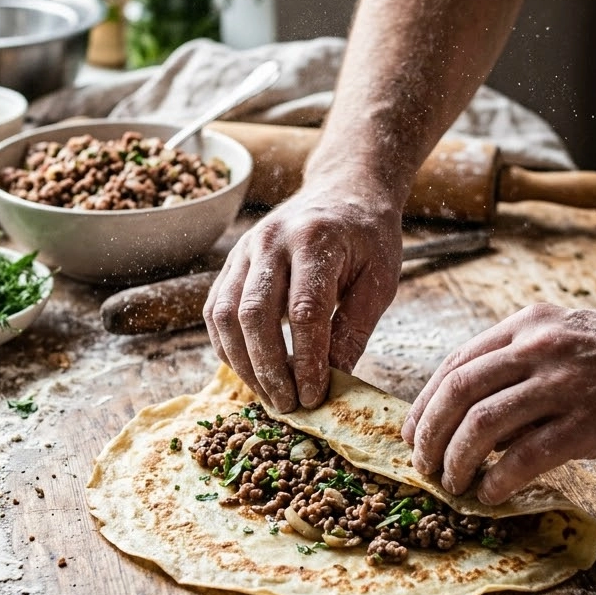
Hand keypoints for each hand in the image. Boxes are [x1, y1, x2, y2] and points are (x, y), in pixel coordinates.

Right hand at [204, 181, 402, 411]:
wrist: (344, 189)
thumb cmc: (368, 237)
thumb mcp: (379, 280)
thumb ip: (354, 329)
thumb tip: (332, 381)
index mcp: (315, 241)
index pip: (304, 311)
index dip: (306, 360)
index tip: (314, 395)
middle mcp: (271, 241)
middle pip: (254, 315)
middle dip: (268, 369)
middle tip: (288, 405)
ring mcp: (245, 249)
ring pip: (225, 315)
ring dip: (243, 364)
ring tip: (269, 396)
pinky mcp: (232, 262)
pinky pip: (215, 310)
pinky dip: (227, 346)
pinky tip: (249, 370)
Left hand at [402, 303, 595, 502]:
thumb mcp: (564, 341)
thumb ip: (517, 367)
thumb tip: (464, 416)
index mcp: (527, 326)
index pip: (455, 364)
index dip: (423, 404)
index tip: (410, 434)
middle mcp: (539, 347)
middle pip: (458, 391)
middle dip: (428, 434)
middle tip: (421, 466)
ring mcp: (565, 383)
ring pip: (483, 424)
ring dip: (456, 461)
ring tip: (452, 484)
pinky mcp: (590, 421)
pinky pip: (526, 456)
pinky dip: (498, 480)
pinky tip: (491, 494)